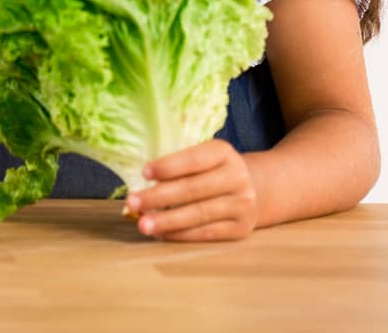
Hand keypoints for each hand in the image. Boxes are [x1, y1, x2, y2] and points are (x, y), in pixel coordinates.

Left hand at [125, 139, 258, 241]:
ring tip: (143, 225)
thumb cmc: (212, 170)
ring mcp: (242, 204)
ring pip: (199, 214)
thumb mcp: (204, 157)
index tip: (144, 173)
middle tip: (132, 203)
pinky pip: (207, 233)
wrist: (255, 189)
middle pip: (193, 189)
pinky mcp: (241, 228)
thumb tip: (140, 180)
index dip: (169, 166)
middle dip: (159, 197)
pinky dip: (181, 234)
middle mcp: (237, 177)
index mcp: (223, 152)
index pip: (194, 159)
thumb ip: (179, 163)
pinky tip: (162, 234)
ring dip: (167, 221)